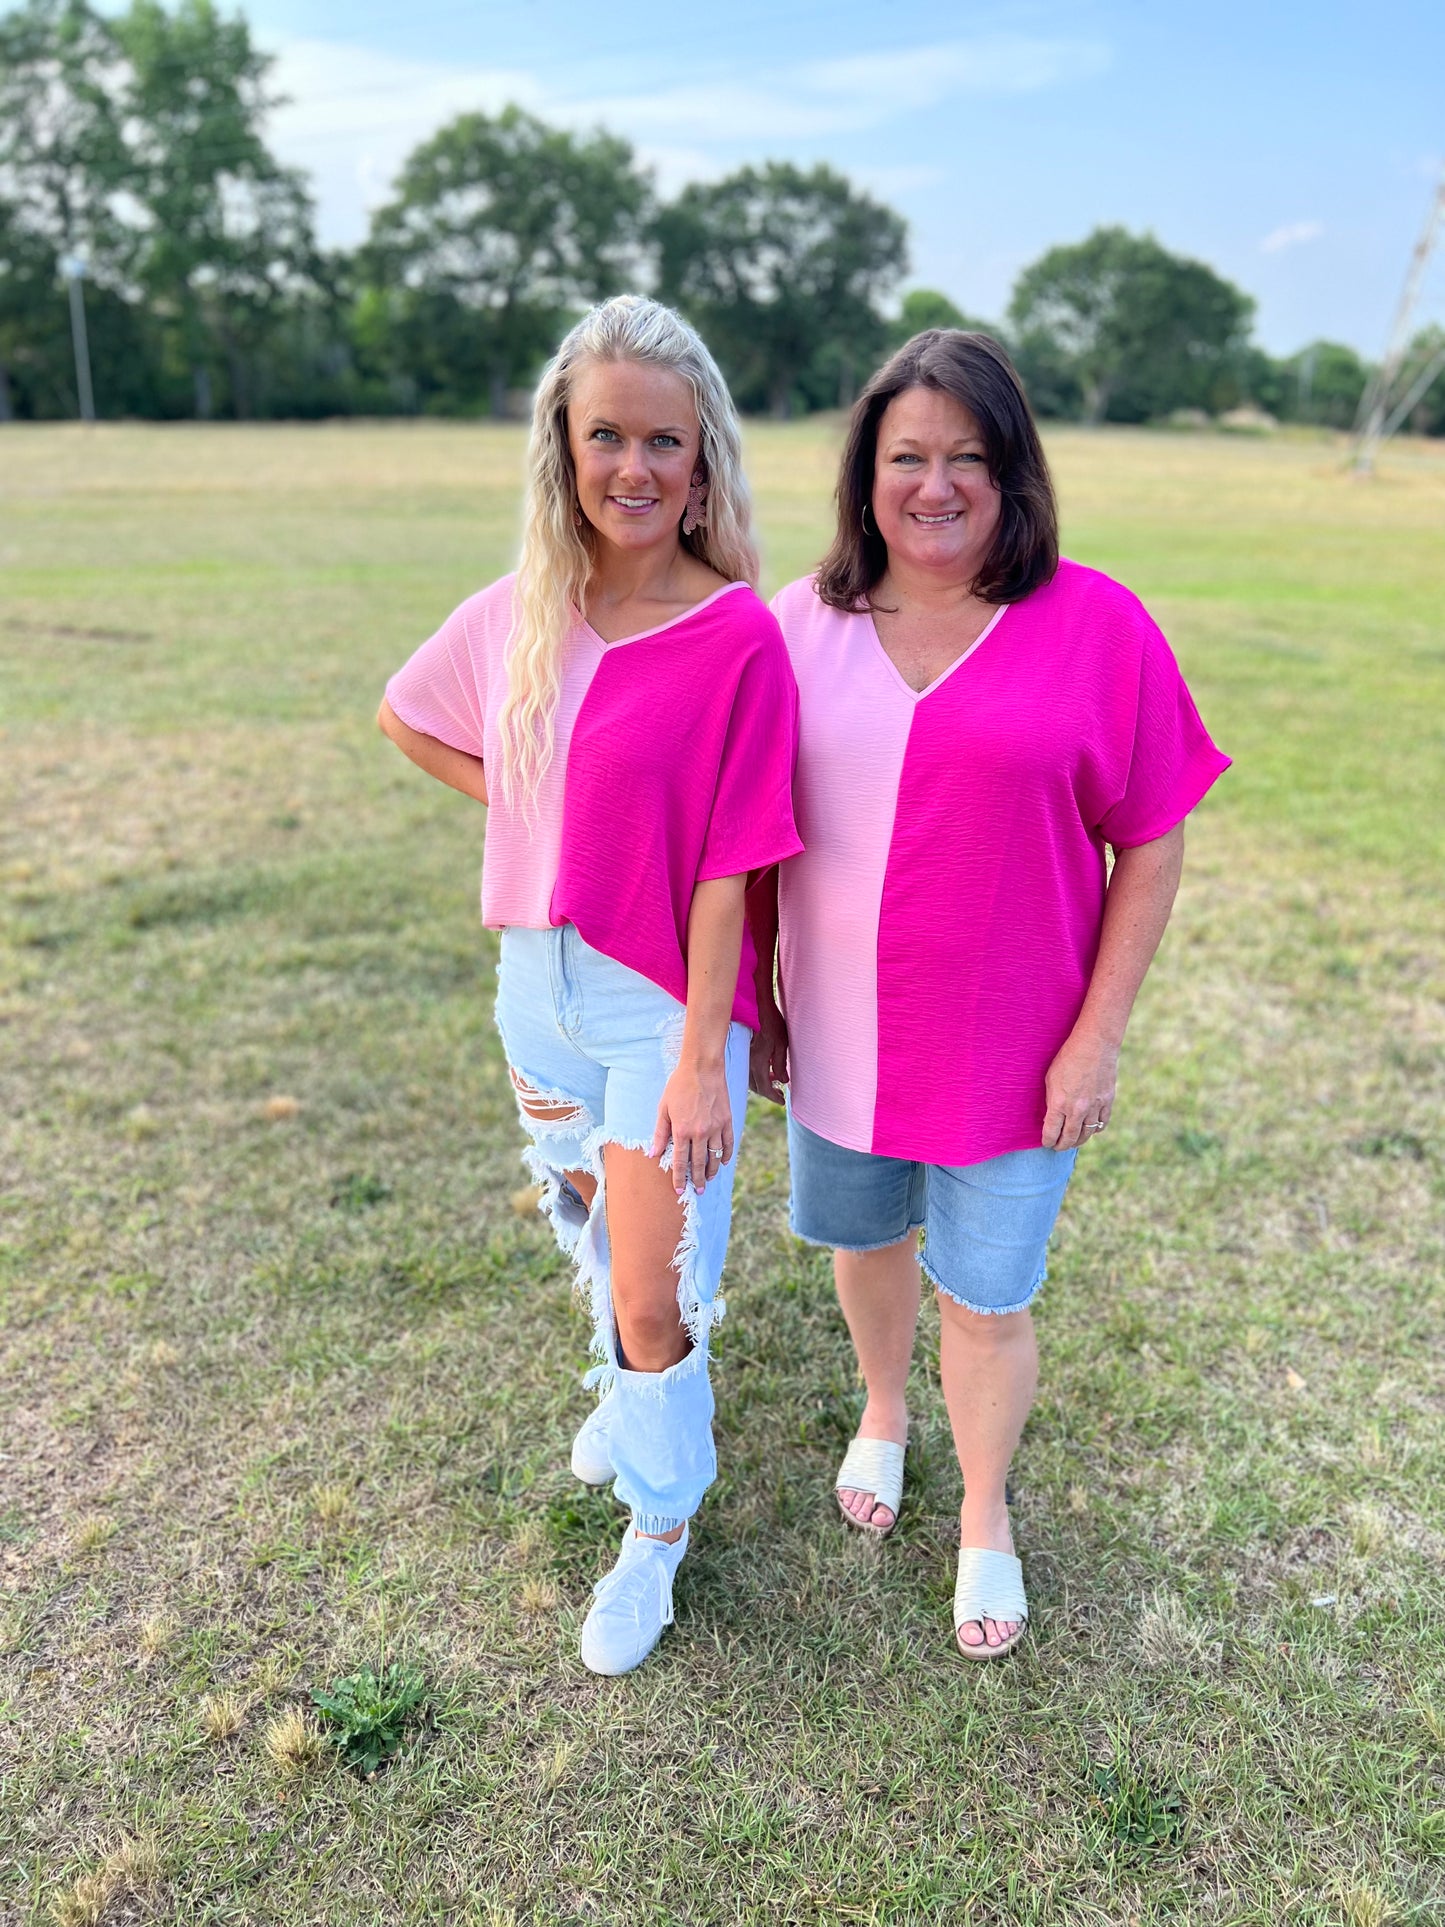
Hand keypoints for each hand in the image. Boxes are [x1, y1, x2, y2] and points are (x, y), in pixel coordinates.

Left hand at [651, 1057, 734, 1195]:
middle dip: (697, 1180)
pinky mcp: (728, 1121)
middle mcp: (700, 1133)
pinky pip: (728, 1143)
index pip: (680, 1162)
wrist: (702, 1067)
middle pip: (699, 1163)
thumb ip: (660, 1133)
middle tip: (698, 1191)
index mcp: (681, 1131)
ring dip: (711, 1170)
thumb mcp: (664, 1109)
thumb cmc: (679, 1086)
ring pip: (715, 1156)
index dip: (679, 1179)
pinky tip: (723, 1162)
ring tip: (708, 1179)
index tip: (679, 1190)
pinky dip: (727, 1155)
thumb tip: (653, 1154)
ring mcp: (716, 1127)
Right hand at [749, 1004, 788, 1104]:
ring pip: (750, 1079)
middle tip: (781, 1094)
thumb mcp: (782, 1044)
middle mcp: (748, 1062)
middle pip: (755, 1086)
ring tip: (776, 1080)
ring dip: (762, 1084)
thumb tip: (783, 1081)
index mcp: (758, 1062)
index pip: (764, 1087)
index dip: (773, 1097)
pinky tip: (767, 1070)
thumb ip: (780, 1065)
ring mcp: (745, 1056)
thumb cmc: (774, 1024)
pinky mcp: (744, 1052)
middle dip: (768, 1092)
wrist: (759, 1008)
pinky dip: (758, 1075)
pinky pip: (748, 1070)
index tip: (783, 1101)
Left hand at [1042, 1028, 1117, 1150]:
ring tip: (1072, 1141)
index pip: (1051, 1132)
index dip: (1047, 1141)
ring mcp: (1095, 1107)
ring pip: (1087, 1134)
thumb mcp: (1050, 1078)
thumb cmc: (1067, 1058)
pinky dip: (1096, 1130)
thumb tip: (1051, 1117)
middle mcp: (1077, 1110)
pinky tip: (1090, 1129)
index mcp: (1059, 1104)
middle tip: (1057, 1147)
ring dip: (1078, 1140)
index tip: (1046, 1143)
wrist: (1095, 1044)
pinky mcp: (1108, 1101)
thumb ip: (1051, 1100)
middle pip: (1069, 1138)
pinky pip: (1102, 1124)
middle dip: (1061, 1145)